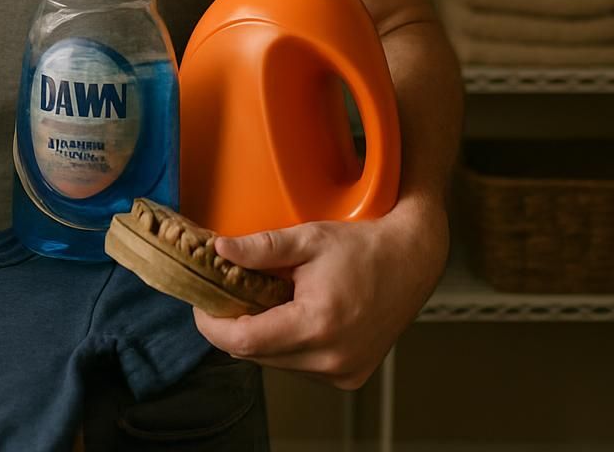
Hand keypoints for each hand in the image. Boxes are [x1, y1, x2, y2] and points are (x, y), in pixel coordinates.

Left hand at [192, 200, 448, 389]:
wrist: (412, 260)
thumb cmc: (363, 245)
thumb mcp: (308, 237)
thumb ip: (261, 248)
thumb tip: (219, 249)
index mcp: (318, 324)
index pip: (244, 341)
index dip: (213, 325)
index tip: (200, 305)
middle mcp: (331, 357)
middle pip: (256, 354)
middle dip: (235, 326)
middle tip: (229, 294)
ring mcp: (342, 371)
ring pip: (276, 363)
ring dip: (263, 337)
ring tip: (268, 300)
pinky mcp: (348, 376)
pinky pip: (299, 366)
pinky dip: (287, 345)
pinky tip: (295, 315)